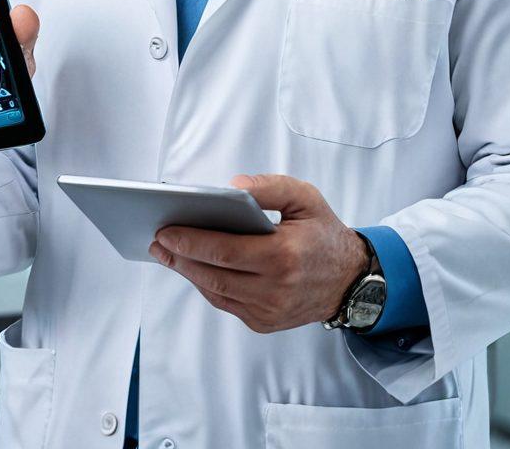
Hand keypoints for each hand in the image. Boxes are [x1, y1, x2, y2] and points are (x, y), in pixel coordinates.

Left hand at [149, 174, 369, 332]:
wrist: (351, 279)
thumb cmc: (324, 233)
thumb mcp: (305, 197)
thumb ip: (269, 187)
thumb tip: (231, 188)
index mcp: (285, 255)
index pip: (226, 251)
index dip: (192, 241)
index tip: (166, 229)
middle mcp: (276, 289)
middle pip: (215, 275)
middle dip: (181, 256)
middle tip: (158, 239)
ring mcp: (269, 311)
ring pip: (216, 292)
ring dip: (188, 271)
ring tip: (168, 251)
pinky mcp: (264, 323)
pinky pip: (226, 303)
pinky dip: (206, 285)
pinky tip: (193, 267)